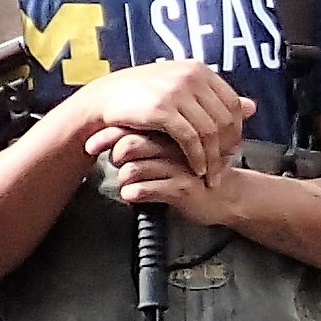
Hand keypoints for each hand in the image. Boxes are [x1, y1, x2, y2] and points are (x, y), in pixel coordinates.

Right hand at [65, 58, 249, 188]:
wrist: (103, 98)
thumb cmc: (142, 97)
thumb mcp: (181, 90)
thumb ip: (214, 99)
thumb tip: (253, 107)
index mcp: (199, 70)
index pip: (233, 104)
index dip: (237, 131)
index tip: (231, 151)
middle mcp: (192, 76)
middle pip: (226, 119)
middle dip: (228, 148)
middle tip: (224, 167)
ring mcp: (177, 91)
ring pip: (211, 131)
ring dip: (214, 158)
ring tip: (212, 175)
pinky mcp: (163, 109)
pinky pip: (191, 139)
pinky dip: (198, 159)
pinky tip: (197, 170)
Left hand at [97, 124, 247, 227]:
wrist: (228, 195)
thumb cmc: (196, 173)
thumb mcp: (172, 153)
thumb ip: (148, 144)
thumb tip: (116, 141)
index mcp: (171, 133)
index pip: (134, 126)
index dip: (109, 134)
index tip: (92, 144)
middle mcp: (174, 146)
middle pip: (132, 143)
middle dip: (113, 154)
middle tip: (111, 164)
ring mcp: (179, 167)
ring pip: (137, 167)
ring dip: (124, 177)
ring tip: (125, 183)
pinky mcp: (184, 188)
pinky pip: (150, 189)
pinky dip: (135, 193)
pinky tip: (132, 195)